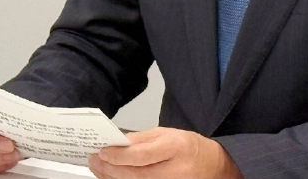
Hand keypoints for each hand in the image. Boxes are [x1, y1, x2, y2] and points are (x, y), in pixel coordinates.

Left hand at [88, 127, 242, 178]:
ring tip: (99, 169)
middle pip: (136, 174)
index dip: (119, 155)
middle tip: (95, 161)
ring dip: (113, 178)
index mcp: (175, 148)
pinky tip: (112, 177)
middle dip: (111, 168)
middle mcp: (176, 170)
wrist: (212, 165)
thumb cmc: (187, 147)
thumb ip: (141, 138)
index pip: (141, 155)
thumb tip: (117, 143)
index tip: (103, 151)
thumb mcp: (166, 133)